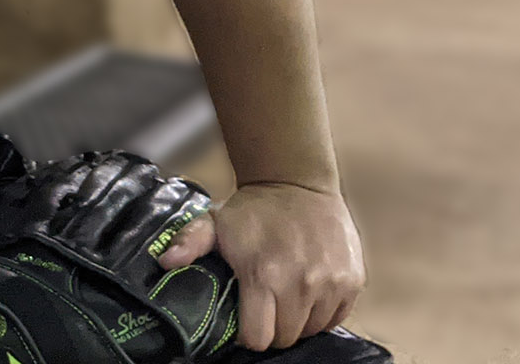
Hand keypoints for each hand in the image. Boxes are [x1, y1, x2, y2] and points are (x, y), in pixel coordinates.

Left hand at [154, 181, 366, 352]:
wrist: (298, 182)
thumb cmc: (253, 209)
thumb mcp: (214, 221)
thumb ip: (189, 243)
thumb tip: (166, 261)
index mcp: (264, 274)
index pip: (259, 337)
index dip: (249, 335)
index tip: (246, 321)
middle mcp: (301, 283)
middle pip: (286, 337)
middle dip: (273, 328)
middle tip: (266, 307)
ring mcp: (331, 283)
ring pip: (312, 329)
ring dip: (298, 320)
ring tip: (286, 297)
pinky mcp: (353, 280)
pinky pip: (336, 317)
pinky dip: (322, 312)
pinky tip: (308, 293)